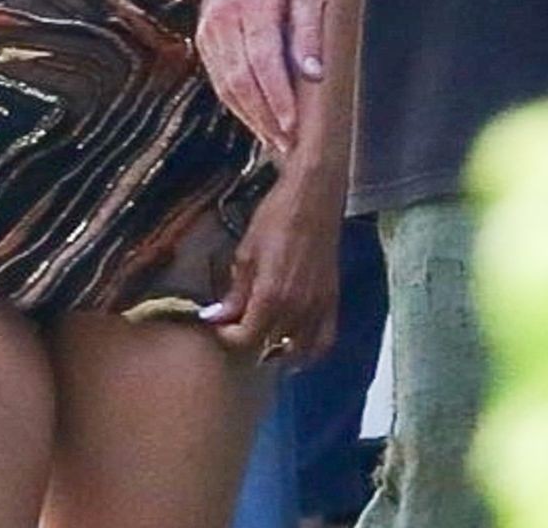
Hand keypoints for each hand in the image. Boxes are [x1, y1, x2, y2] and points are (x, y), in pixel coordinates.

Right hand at [196, 0, 326, 154]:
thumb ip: (310, 31)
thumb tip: (314, 76)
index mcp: (254, 4)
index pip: (264, 64)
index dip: (278, 100)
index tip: (293, 128)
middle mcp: (225, 17)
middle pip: (241, 81)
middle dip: (264, 118)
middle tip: (286, 146)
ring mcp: (209, 25)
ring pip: (224, 83)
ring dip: (248, 116)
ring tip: (272, 139)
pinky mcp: (203, 31)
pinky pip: (216, 74)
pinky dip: (234, 99)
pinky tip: (252, 115)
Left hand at [198, 168, 341, 364]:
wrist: (313, 196)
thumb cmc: (276, 217)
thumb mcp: (246, 252)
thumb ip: (234, 292)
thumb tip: (215, 318)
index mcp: (270, 297)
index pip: (244, 340)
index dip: (227, 336)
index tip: (220, 324)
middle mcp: (296, 310)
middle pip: (268, 348)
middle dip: (248, 340)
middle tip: (238, 325)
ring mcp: (317, 308)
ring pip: (297, 352)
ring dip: (277, 351)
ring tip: (264, 338)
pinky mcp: (332, 301)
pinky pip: (324, 341)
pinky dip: (309, 350)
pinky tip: (295, 344)